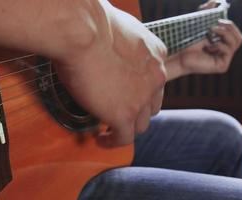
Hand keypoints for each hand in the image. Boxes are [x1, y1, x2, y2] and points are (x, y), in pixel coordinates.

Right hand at [55, 0, 166, 146]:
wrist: (84, 31)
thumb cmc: (94, 22)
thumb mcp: (124, 28)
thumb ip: (129, 43)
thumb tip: (116, 46)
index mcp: (157, 56)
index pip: (154, 82)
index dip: (140, 91)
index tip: (126, 96)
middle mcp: (156, 78)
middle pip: (151, 105)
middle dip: (137, 110)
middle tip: (119, 112)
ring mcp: (142, 98)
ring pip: (140, 124)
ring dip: (126, 128)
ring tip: (109, 129)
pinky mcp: (124, 114)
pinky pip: (123, 138)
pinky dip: (112, 142)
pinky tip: (101, 139)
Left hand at [165, 1, 241, 79]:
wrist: (179, 55)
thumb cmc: (187, 42)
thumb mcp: (200, 24)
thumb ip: (207, 12)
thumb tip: (215, 1)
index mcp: (223, 44)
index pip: (235, 33)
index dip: (229, 25)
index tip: (216, 20)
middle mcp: (225, 53)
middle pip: (239, 37)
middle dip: (229, 27)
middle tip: (215, 26)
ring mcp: (224, 60)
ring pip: (236, 43)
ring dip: (224, 34)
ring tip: (210, 32)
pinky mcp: (222, 66)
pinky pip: (228, 50)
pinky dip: (218, 45)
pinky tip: (208, 47)